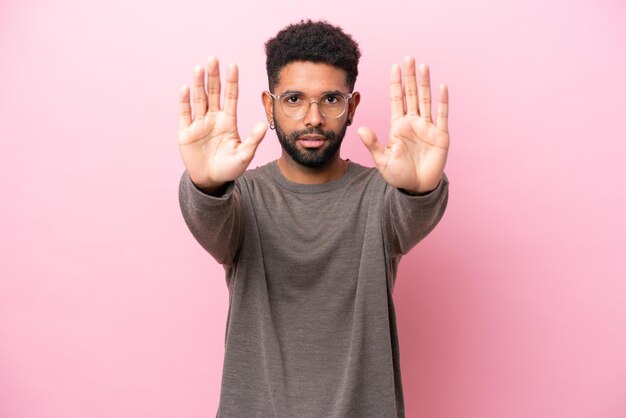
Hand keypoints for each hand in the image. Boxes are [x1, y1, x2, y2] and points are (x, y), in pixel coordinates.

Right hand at [178, 56, 266, 191]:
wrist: (211, 181)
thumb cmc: (229, 168)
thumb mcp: (244, 155)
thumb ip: (253, 140)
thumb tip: (264, 125)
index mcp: (228, 121)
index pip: (230, 96)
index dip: (231, 81)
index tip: (233, 65)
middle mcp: (213, 118)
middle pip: (214, 93)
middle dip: (213, 76)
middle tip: (213, 58)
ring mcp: (199, 124)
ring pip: (199, 99)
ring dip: (198, 84)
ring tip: (199, 68)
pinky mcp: (186, 132)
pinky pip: (185, 114)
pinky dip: (184, 101)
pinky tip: (185, 88)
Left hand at [358, 56, 448, 193]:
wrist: (417, 188)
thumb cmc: (399, 175)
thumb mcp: (382, 160)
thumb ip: (372, 144)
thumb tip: (360, 128)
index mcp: (398, 126)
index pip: (397, 99)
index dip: (396, 83)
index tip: (395, 66)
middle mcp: (413, 123)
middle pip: (411, 94)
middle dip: (410, 76)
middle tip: (409, 58)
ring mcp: (427, 128)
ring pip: (426, 100)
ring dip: (425, 83)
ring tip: (423, 66)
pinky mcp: (440, 136)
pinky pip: (442, 115)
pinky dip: (442, 101)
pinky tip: (442, 87)